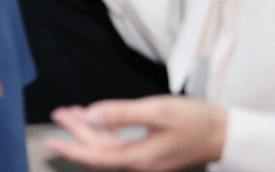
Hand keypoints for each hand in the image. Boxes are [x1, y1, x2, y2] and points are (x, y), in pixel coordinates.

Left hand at [45, 97, 227, 170]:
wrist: (224, 133)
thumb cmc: (194, 121)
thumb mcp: (157, 112)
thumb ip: (122, 114)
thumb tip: (91, 116)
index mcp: (140, 158)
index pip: (97, 156)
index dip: (72, 149)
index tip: (50, 142)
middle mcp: (140, 164)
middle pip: (99, 151)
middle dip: (76, 134)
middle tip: (58, 114)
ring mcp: (146, 160)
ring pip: (107, 148)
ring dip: (88, 131)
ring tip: (70, 113)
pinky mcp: (150, 154)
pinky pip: (119, 146)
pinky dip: (103, 132)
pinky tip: (95, 119)